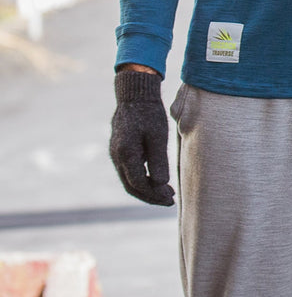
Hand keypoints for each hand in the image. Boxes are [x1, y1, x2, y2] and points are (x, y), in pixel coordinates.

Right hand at [109, 68, 174, 206]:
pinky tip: (158, 179)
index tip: (170, 198)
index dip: (154, 195)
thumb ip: (158, 159)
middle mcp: (117, 157)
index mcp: (126, 154)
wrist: (134, 95)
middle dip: (151, 196)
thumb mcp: (158, 135)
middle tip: (170, 201)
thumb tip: (161, 184)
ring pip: (130, 180)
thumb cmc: (149, 113)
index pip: (139, 184)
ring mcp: (116, 155)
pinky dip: (143, 179)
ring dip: (147, 189)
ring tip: (167, 193)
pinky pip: (130, 171)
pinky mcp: (120, 151)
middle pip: (132, 186)